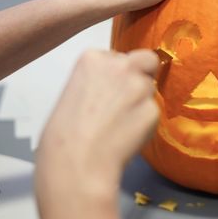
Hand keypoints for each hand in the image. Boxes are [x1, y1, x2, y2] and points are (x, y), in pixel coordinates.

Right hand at [36, 49, 158, 192]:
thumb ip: (97, 81)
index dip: (116, 74)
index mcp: (93, 58)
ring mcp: (139, 87)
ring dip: (142, 103)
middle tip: (128, 100)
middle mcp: (119, 65)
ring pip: (150, 89)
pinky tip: (125, 137)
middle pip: (146, 60)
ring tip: (119, 126)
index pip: (118, 55)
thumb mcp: (74, 91)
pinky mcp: (152, 110)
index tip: (107, 90)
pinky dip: (145, 124)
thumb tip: (115, 86)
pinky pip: (153, 114)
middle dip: (141, 75)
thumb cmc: (64, 134)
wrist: (76, 162)